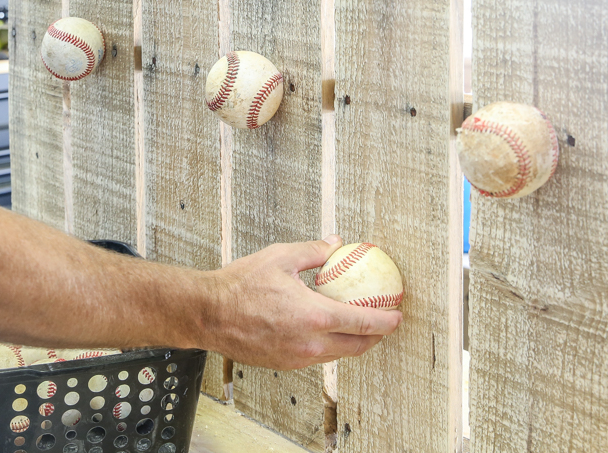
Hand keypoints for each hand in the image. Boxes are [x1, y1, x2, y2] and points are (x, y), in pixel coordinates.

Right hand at [202, 235, 402, 369]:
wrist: (209, 314)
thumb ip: (314, 251)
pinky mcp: (285, 364)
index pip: (364, 322)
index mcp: (314, 317)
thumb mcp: (281, 257)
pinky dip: (328, 344)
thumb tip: (336, 243)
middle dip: (377, 336)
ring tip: (356, 325)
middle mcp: (310, 343)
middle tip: (384, 321)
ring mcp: (297, 358)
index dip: (387, 319)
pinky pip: (316, 356)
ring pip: (337, 354)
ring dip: (353, 341)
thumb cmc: (240, 285)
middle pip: (358, 346)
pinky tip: (324, 329)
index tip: (398, 313)